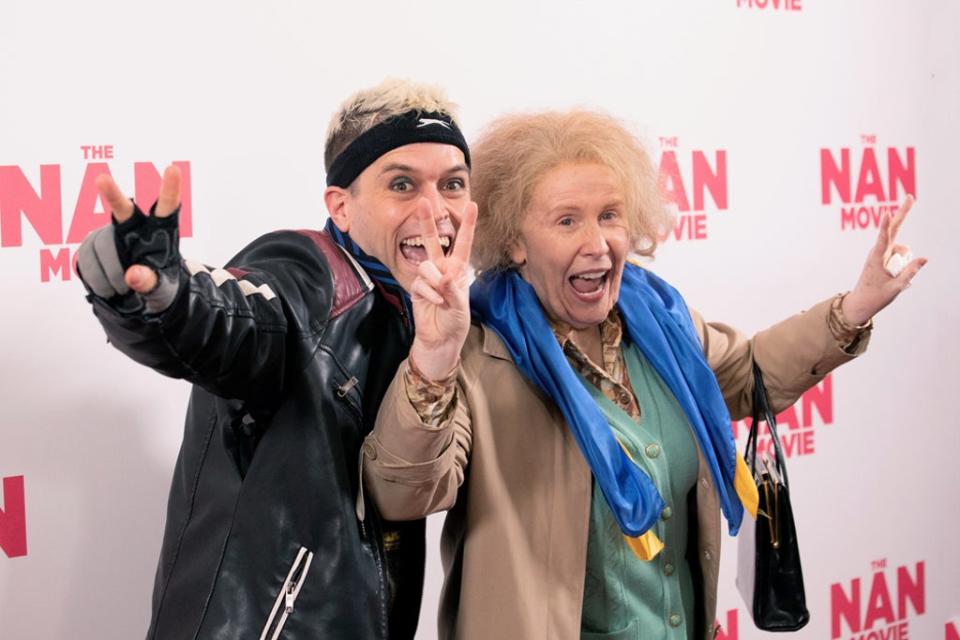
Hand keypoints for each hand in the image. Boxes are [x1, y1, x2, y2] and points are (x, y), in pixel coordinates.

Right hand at [95, 165, 181, 292]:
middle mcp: (136, 226)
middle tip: (101, 179)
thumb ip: (151, 283)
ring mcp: (111, 233)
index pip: (167, 208)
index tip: (173, 169)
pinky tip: (108, 289)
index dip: (170, 189)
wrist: (138, 298)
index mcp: (161, 232)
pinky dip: (96, 277)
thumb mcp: (163, 291)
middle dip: (112, 193)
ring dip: (110, 272)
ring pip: (102, 244)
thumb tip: (133, 275)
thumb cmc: (159, 287)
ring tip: (122, 290)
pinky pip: (85, 257)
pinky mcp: (92, 243)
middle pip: (124, 209)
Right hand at [407, 199, 477, 380]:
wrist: (441, 339)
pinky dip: (429, 293)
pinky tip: (435, 303)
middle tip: (424, 201)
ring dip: (434, 281)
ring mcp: (428, 278)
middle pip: (433, 241)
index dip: (467, 224)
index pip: (463, 243)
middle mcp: (442, 269)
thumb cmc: (456, 321)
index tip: (472, 204)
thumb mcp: (461, 306)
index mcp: (458, 269)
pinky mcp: (416, 288)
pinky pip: (420, 283)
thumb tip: (443, 275)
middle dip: (427, 222)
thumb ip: (453, 290)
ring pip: (426, 265)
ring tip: (441, 297)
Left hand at [842, 195, 926, 325]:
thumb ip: (910, 272)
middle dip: (902, 213)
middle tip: (910, 197)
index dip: (886, 225)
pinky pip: (900, 256)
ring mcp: (881, 254)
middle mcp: (878, 252)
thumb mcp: (896, 287)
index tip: (887, 212)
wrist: (861, 303)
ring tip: (891, 278)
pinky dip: (902, 264)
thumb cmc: (876, 296)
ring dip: (904, 262)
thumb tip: (925, 258)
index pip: (883, 239)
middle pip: (894, 230)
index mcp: (876, 259)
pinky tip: (894, 276)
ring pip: (902, 250)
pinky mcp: (883, 257)